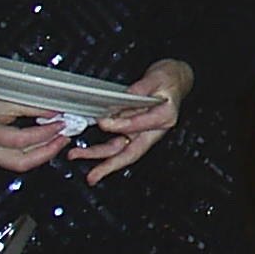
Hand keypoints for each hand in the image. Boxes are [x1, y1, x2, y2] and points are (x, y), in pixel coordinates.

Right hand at [0, 89, 70, 173]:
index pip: (19, 140)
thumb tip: (55, 112)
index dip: (44, 133)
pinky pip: (15, 161)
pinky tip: (45, 142)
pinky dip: (32, 153)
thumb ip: (29, 106)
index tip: (61, 123)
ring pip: (19, 164)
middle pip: (21, 161)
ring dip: (43, 153)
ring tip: (59, 139)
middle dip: (48, 151)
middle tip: (65, 137)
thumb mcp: (1, 98)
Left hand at [68, 59, 192, 185]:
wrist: (176, 79)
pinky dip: (103, 149)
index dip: (119, 125)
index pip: (138, 126)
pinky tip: (88, 151)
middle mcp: (155, 130)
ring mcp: (145, 133)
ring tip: (78, 156)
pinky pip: (118, 143)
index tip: (102, 121)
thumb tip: (120, 100)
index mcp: (165, 117)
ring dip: (99, 157)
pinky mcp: (136, 132)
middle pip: (131, 151)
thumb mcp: (156, 78)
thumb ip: (138, 90)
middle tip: (92, 175)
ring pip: (121, 150)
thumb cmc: (169, 78)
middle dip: (109, 164)